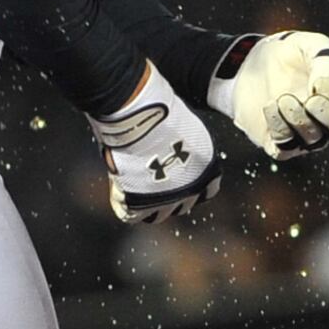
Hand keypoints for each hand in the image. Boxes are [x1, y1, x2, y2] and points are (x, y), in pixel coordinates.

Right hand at [95, 61, 223, 224]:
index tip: (179, 175)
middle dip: (170, 195)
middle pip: (182, 205)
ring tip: (134, 185)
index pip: (207, 191)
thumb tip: (172, 149)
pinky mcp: (139, 206)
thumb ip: (185, 148)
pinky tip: (120, 189)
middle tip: (153, 179)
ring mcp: (165, 202)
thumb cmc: (161, 113)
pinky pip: (131, 215)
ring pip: (157, 215)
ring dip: (148, 203)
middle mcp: (191, 191)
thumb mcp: (187, 130)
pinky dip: (124, 205)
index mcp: (208, 172)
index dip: (191, 184)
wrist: (140, 117)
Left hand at [209, 31, 328, 159]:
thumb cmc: (289, 53)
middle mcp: (328, 118)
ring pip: (314, 140)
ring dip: (300, 121)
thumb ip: (326, 62)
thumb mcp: (310, 45)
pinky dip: (279, 129)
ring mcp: (304, 133)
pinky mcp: (278, 142)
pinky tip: (270, 106)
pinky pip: (284, 149)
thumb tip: (323, 87)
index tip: (319, 82)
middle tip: (311, 101)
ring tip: (283, 99)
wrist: (252, 63)